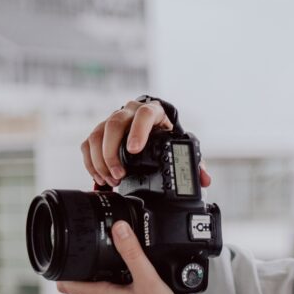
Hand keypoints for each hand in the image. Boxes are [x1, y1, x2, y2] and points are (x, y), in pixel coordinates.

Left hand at [56, 221, 188, 293]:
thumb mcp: (147, 278)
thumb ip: (132, 252)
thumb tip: (119, 229)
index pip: (66, 285)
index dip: (62, 270)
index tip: (64, 259)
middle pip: (86, 285)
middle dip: (92, 270)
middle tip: (106, 256)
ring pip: (101, 293)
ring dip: (108, 281)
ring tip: (126, 271)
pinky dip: (120, 292)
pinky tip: (137, 288)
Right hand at [80, 97, 210, 188]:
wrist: (152, 128)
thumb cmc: (166, 136)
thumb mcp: (180, 146)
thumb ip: (195, 161)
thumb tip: (204, 179)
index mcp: (153, 112)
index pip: (144, 114)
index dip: (137, 131)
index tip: (133, 150)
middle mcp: (129, 112)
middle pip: (114, 124)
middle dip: (113, 153)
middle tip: (119, 175)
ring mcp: (112, 120)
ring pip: (97, 134)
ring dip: (100, 160)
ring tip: (111, 180)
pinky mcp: (100, 132)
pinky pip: (89, 144)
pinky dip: (91, 162)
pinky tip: (100, 177)